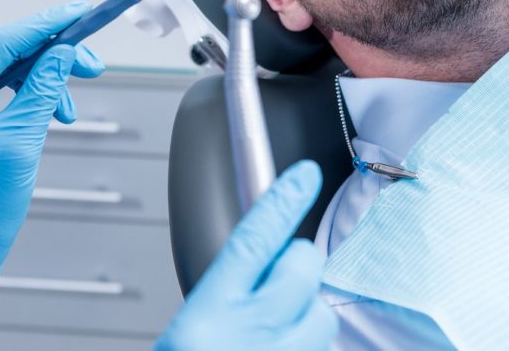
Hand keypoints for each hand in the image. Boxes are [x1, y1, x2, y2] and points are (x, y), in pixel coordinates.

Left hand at [0, 2, 104, 329]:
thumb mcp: (22, 136)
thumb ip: (44, 86)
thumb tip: (64, 51)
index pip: (4, 41)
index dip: (47, 23)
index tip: (80, 10)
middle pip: (11, 50)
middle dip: (55, 54)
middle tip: (92, 61)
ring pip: (14, 66)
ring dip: (50, 77)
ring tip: (76, 99)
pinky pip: (10, 85)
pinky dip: (38, 93)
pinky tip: (60, 111)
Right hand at [156, 161, 338, 350]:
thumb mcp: (184, 334)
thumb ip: (218, 298)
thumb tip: (256, 266)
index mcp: (205, 320)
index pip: (252, 242)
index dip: (282, 202)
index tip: (304, 174)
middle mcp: (247, 339)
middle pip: (301, 269)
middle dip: (298, 266)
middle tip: (277, 284)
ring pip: (322, 314)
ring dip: (307, 315)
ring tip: (276, 333)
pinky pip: (324, 346)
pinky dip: (307, 343)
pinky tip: (280, 349)